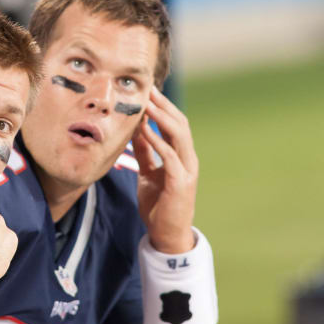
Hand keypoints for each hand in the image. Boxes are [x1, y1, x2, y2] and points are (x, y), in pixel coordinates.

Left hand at [132, 87, 197, 253]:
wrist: (167, 234)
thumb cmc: (158, 204)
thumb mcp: (148, 173)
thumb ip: (145, 152)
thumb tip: (135, 130)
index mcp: (181, 156)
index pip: (175, 124)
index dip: (163, 106)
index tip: (148, 91)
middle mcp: (188, 159)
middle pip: (180, 124)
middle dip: (164, 105)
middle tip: (148, 89)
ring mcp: (187, 170)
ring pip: (179, 136)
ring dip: (162, 118)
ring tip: (147, 104)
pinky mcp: (180, 183)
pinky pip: (170, 157)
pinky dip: (158, 141)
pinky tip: (145, 131)